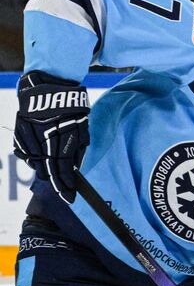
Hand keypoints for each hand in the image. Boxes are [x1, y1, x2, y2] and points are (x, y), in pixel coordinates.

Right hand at [13, 72, 89, 204]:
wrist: (49, 87)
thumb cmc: (71, 110)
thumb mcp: (82, 130)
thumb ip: (77, 151)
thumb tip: (73, 170)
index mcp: (62, 139)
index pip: (63, 170)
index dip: (65, 186)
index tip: (70, 198)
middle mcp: (44, 139)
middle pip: (46, 169)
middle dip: (54, 180)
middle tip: (61, 187)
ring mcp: (29, 135)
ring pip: (33, 162)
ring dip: (42, 168)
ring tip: (50, 166)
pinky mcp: (19, 131)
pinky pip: (22, 151)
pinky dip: (30, 156)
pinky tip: (37, 155)